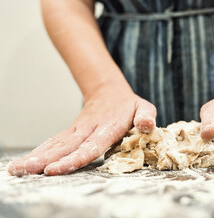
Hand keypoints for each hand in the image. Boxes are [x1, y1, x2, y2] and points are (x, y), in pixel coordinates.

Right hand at [8, 86, 155, 175]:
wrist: (109, 91)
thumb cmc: (129, 105)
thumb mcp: (144, 107)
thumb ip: (146, 116)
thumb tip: (147, 125)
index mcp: (108, 126)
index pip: (90, 145)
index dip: (73, 158)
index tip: (55, 168)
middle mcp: (89, 129)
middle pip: (66, 146)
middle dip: (45, 160)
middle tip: (26, 171)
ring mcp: (78, 130)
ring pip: (56, 144)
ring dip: (36, 156)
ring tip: (17, 169)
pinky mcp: (71, 132)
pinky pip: (54, 142)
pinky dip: (39, 152)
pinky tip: (26, 162)